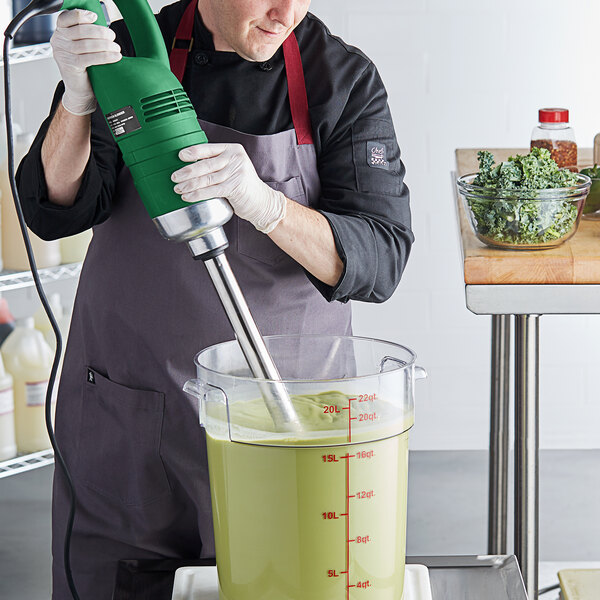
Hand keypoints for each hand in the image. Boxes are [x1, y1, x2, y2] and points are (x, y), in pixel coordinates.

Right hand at [50, 9, 121, 115]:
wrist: (79, 90)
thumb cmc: (83, 67)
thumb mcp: (82, 47)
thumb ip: (86, 34)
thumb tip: (104, 26)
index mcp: (60, 32)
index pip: (66, 17)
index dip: (81, 15)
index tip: (95, 17)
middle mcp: (58, 41)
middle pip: (80, 30)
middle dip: (100, 32)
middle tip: (112, 37)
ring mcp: (63, 54)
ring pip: (86, 44)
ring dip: (105, 45)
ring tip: (116, 48)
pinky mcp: (71, 66)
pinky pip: (90, 58)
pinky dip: (105, 56)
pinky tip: (115, 56)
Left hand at [171, 143, 286, 233]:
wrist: (261, 201)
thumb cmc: (242, 185)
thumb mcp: (232, 167)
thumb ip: (216, 163)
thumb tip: (189, 164)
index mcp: (233, 149)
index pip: (208, 148)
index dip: (192, 152)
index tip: (180, 156)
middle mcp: (235, 158)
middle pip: (206, 164)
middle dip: (187, 171)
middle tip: (174, 177)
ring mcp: (236, 172)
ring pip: (207, 178)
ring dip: (190, 184)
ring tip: (178, 188)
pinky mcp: (235, 187)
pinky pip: (212, 190)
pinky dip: (198, 194)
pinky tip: (188, 196)